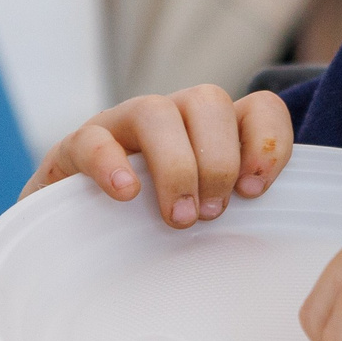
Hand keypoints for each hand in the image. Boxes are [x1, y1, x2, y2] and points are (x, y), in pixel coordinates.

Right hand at [22, 86, 292, 227]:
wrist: (74, 241)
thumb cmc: (156, 229)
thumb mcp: (205, 217)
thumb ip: (236, 212)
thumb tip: (261, 238)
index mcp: (213, 131)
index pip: (258, 107)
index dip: (267, 141)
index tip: (255, 190)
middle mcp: (173, 117)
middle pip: (209, 100)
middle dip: (218, 159)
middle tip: (213, 213)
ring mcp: (123, 126)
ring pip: (155, 110)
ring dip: (175, 165)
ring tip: (179, 217)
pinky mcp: (77, 146)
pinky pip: (93, 138)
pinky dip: (111, 162)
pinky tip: (125, 194)